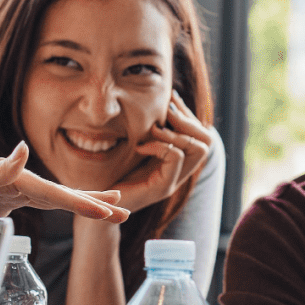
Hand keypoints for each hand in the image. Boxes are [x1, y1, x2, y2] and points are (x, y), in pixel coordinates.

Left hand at [0, 142, 126, 249]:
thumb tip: (25, 149)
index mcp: (8, 176)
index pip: (54, 192)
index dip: (83, 202)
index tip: (110, 211)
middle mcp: (11, 180)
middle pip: (60, 193)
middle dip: (92, 202)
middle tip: (124, 211)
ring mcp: (5, 193)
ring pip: (52, 199)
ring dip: (80, 204)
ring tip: (108, 209)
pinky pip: (38, 206)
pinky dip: (58, 207)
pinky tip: (67, 208)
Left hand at [112, 93, 210, 214]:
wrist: (98, 205)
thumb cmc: (110, 173)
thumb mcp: (132, 145)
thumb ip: (147, 130)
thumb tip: (159, 101)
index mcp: (175, 162)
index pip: (200, 134)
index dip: (188, 114)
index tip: (170, 99)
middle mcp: (179, 173)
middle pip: (207, 141)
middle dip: (189, 121)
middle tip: (166, 112)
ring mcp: (173, 182)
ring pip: (199, 149)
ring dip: (178, 133)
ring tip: (155, 129)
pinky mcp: (161, 188)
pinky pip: (175, 158)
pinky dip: (160, 145)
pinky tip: (140, 147)